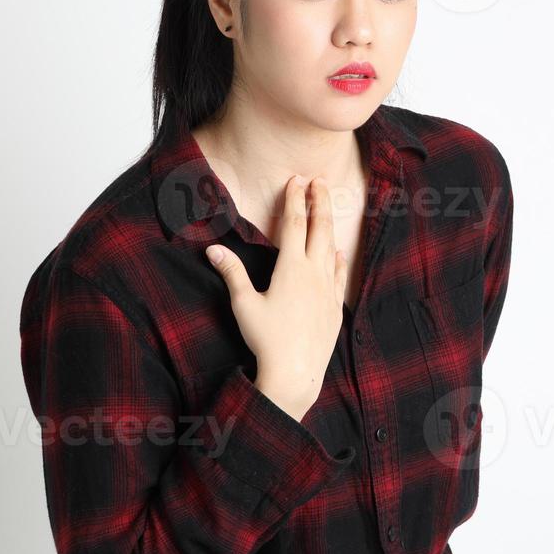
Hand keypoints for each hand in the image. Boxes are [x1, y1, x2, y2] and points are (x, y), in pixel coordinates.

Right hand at [204, 174, 347, 420]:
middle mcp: (314, 273)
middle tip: (320, 181)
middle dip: (318, 202)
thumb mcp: (243, 304)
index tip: (296, 180)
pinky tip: (339, 253)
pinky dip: (339, 259)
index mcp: (291, 268)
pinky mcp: (335, 307)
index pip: (293, 224)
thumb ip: (232, 273)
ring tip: (327, 208)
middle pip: (319, 229)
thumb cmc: (266, 340)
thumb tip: (213, 249)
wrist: (295, 372)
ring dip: (329, 226)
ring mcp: (328, 290)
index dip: (294, 199)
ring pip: (331, 249)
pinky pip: (340, 275)